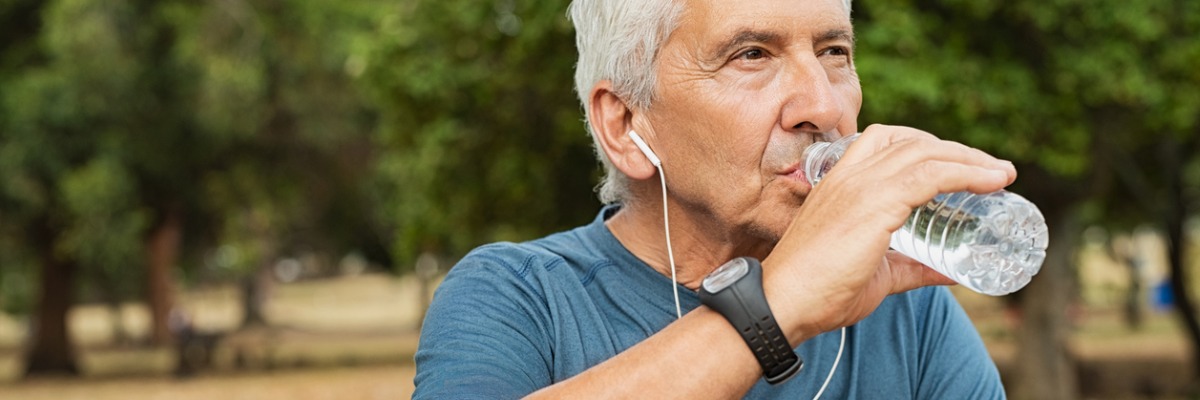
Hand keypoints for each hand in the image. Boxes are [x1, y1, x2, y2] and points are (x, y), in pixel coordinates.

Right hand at [761, 124, 1015, 343]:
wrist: (784, 303)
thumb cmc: (819, 292)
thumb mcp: (877, 274)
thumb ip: (912, 268)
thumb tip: (953, 273)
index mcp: (840, 182)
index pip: (886, 141)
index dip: (928, 145)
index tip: (961, 164)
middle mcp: (850, 175)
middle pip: (913, 141)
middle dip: (958, 150)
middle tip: (992, 170)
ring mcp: (861, 186)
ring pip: (927, 153)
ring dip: (970, 158)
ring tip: (1001, 174)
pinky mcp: (875, 204)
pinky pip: (930, 176)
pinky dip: (966, 173)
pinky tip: (991, 182)